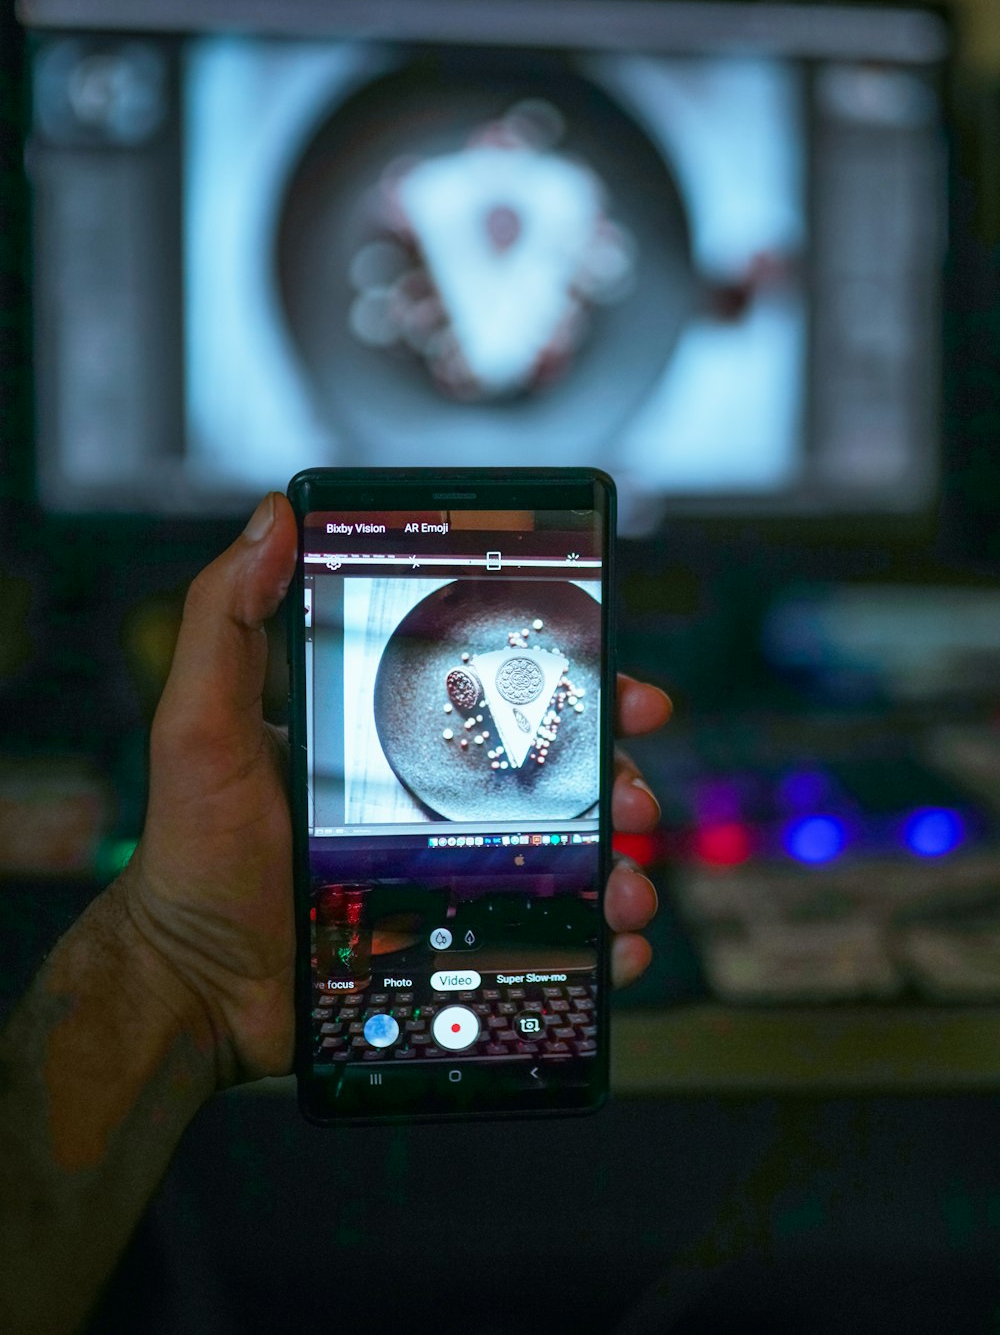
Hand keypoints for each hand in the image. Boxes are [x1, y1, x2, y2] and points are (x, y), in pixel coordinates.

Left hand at [118, 493, 671, 1088]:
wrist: (194, 993)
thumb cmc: (192, 859)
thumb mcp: (201, 726)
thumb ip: (226, 619)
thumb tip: (275, 515)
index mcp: (390, 735)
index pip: (500, 691)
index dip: (571, 682)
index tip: (622, 682)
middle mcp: (430, 796)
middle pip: (551, 770)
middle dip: (615, 772)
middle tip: (635, 794)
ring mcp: (449, 870)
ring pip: (565, 853)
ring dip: (620, 861)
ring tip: (628, 886)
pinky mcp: (454, 940)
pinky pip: (545, 935)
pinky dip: (596, 939)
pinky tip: (619, 945)